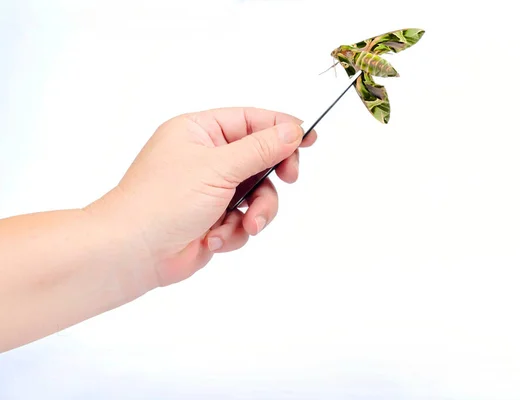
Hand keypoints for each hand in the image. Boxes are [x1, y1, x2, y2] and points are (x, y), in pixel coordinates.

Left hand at [88, 107, 315, 287]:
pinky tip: (214, 239)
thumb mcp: (218, 167)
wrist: (132, 253)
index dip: (282, 129)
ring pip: (257, 193)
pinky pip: (244, 219)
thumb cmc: (162, 201)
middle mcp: (206, 157)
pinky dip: (235, 231)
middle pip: (260, 158)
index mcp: (199, 131)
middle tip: (288, 179)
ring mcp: (210, 189)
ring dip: (256, 212)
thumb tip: (293, 130)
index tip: (309, 138)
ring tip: (244, 225)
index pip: (251, 120)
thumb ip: (260, 149)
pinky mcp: (213, 218)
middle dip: (271, 176)